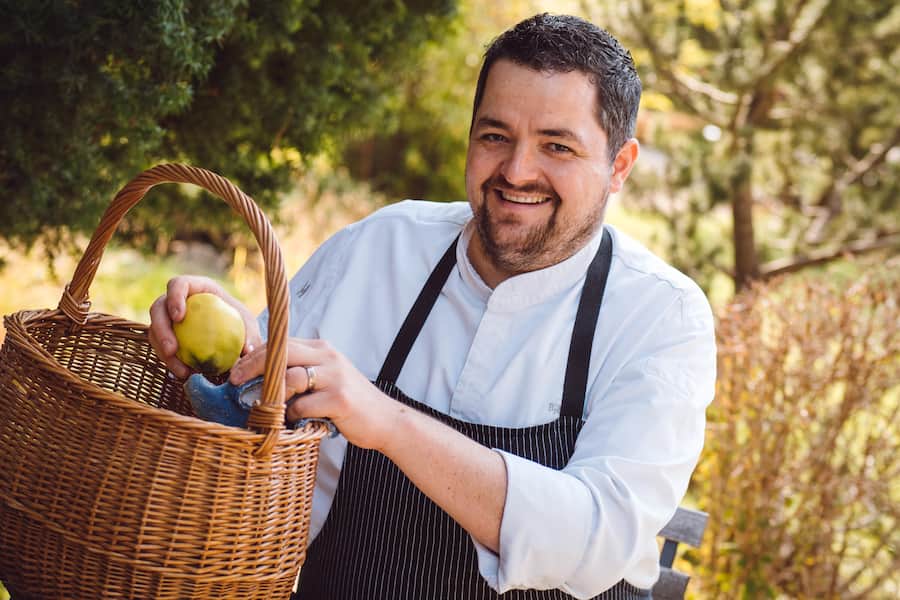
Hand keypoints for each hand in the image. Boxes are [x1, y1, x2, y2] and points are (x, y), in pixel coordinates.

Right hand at [148, 275, 261, 377]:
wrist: (233, 333)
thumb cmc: (241, 322)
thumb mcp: (248, 326)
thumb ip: (249, 335)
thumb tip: (247, 351)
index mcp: (197, 288)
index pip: (179, 284)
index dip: (174, 297)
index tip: (179, 317)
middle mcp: (178, 300)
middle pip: (158, 308)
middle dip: (161, 328)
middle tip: (173, 349)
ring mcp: (169, 318)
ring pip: (155, 330)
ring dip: (162, 350)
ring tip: (181, 370)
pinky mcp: (167, 335)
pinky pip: (160, 347)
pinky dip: (169, 361)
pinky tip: (184, 374)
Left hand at [229, 339, 399, 449]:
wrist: (384, 419)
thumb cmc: (347, 402)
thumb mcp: (325, 378)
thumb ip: (299, 371)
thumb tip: (259, 374)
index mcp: (322, 349)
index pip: (282, 342)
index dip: (255, 354)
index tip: (236, 369)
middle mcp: (328, 358)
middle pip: (282, 351)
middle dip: (253, 365)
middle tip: (235, 379)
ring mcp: (335, 378)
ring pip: (291, 378)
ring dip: (273, 395)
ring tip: (265, 408)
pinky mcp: (339, 400)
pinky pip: (303, 405)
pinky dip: (292, 415)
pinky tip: (293, 422)